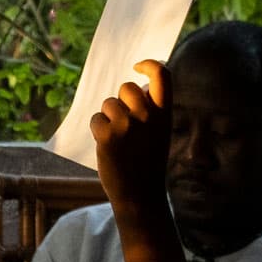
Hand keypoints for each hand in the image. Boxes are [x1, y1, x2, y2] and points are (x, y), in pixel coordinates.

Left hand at [90, 58, 172, 216]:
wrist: (140, 196)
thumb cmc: (148, 163)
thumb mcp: (159, 134)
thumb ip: (151, 111)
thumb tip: (134, 88)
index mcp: (165, 114)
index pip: (163, 75)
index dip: (149, 65)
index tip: (137, 67)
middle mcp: (148, 116)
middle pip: (126, 88)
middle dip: (121, 100)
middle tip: (124, 122)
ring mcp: (127, 125)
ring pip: (108, 104)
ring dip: (108, 117)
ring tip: (118, 139)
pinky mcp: (108, 135)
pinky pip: (96, 119)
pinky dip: (98, 130)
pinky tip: (108, 147)